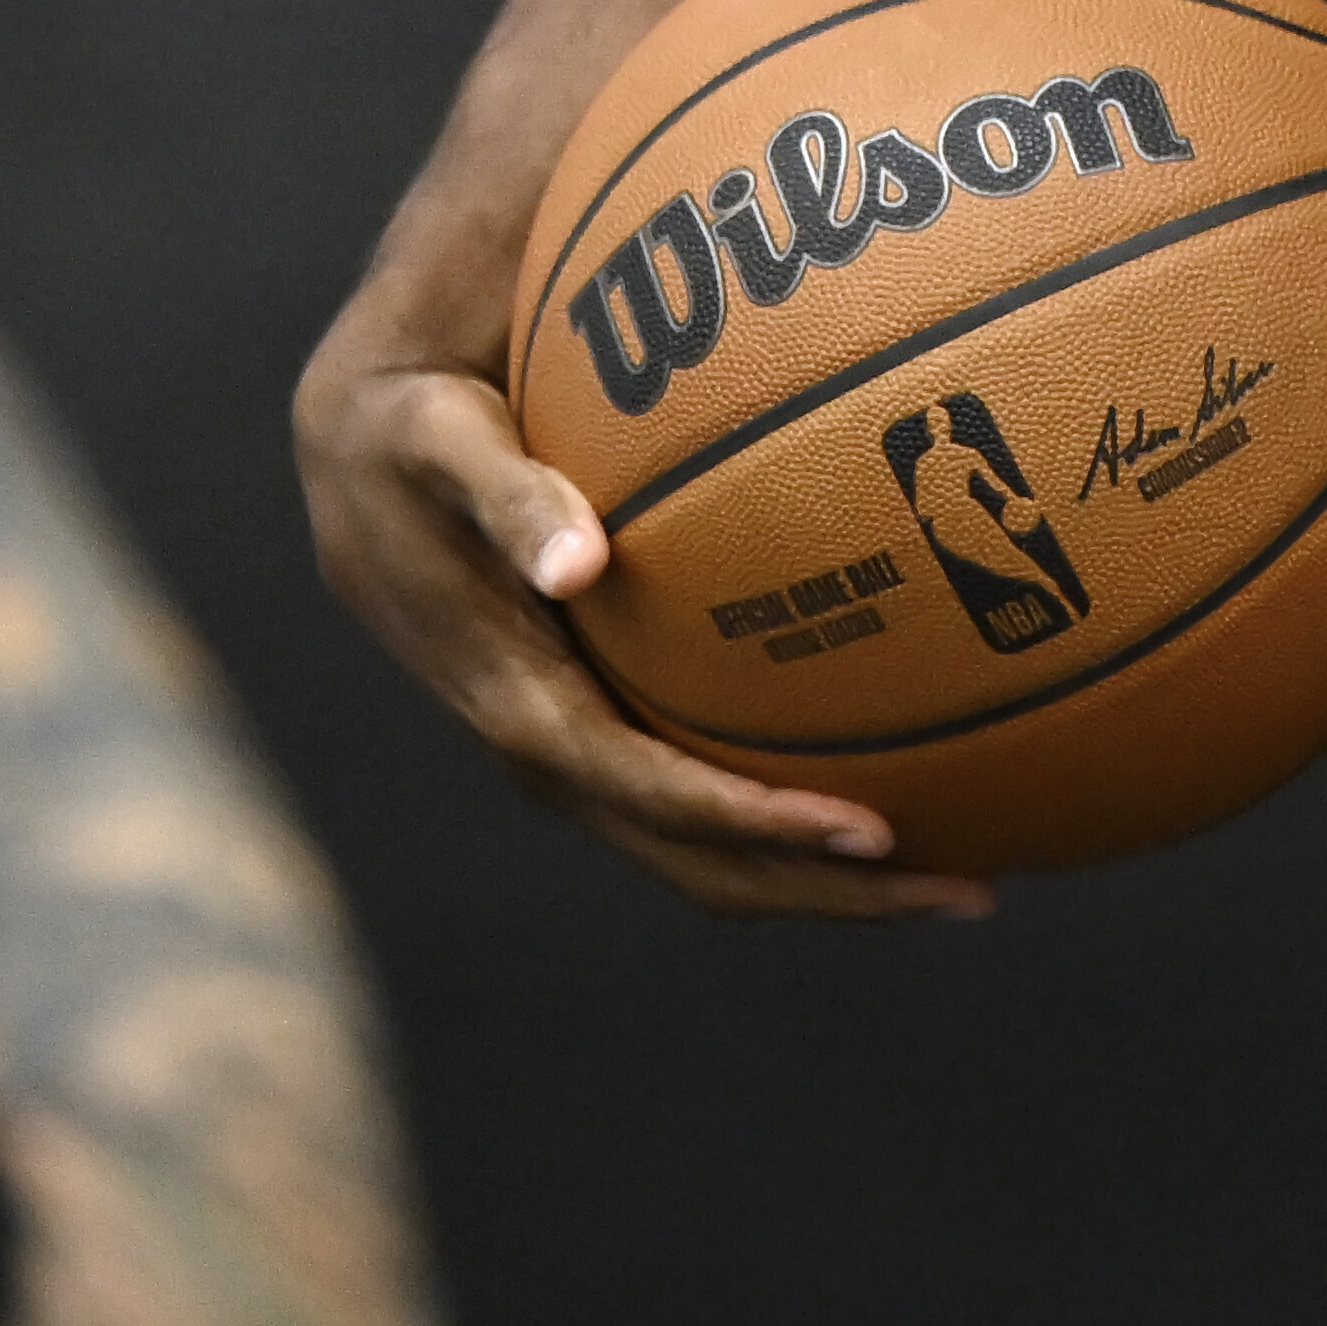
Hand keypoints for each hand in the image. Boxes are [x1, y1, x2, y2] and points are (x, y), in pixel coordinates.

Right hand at [290, 298, 990, 921]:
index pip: (650, 795)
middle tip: (970, 891)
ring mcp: (577, 754)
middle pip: (700, 862)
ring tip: (964, 870)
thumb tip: (575, 566)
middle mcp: (549, 754)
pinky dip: (791, 818)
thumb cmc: (411, 434)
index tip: (868, 829)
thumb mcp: (439, 443)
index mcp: (518, 704)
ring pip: (708, 854)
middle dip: (829, 890)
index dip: (756, 824)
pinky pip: (703, 804)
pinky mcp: (597, 731)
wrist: (355, 462)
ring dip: (825, 877)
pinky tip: (896, 779)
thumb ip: (507, 498)